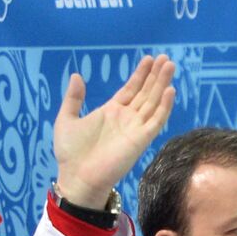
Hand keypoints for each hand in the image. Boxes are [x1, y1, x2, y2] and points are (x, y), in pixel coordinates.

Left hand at [55, 55, 175, 207]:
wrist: (77, 177)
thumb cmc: (71, 152)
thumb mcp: (67, 119)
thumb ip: (74, 98)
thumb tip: (77, 76)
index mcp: (111, 111)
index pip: (131, 89)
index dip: (140, 74)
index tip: (149, 59)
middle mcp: (126, 118)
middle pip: (146, 92)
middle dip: (155, 75)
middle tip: (166, 58)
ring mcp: (135, 128)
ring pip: (153, 102)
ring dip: (162, 84)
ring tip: (170, 66)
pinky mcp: (141, 139)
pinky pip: (156, 121)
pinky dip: (164, 107)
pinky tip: (170, 91)